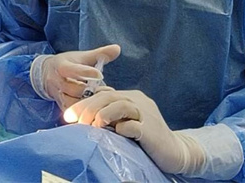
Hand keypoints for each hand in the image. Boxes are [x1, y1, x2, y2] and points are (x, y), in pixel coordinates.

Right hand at [35, 44, 119, 110]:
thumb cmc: (67, 64)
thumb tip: (118, 48)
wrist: (45, 74)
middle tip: (108, 91)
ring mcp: (58, 95)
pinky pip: (72, 112)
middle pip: (73, 89)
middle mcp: (57, 82)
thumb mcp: (81, 57)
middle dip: (90, 91)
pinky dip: (84, 113)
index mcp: (61, 66)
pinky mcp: (61, 106)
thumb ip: (99, 54)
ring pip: (72, 103)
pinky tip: (97, 112)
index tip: (100, 75)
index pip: (72, 70)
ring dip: (88, 104)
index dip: (86, 72)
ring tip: (103, 102)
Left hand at [64, 89, 203, 174]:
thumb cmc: (147, 139)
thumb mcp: (127, 122)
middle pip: (108, 96)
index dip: (84, 102)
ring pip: (120, 105)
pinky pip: (134, 126)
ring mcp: (145, 115)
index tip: (68, 116)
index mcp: (131, 97)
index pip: (103, 93)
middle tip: (73, 120)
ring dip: (102, 114)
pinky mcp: (151, 131)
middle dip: (87, 107)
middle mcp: (138, 101)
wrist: (176, 152)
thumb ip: (112, 116)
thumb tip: (85, 117)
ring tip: (90, 125)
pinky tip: (114, 133)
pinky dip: (121, 128)